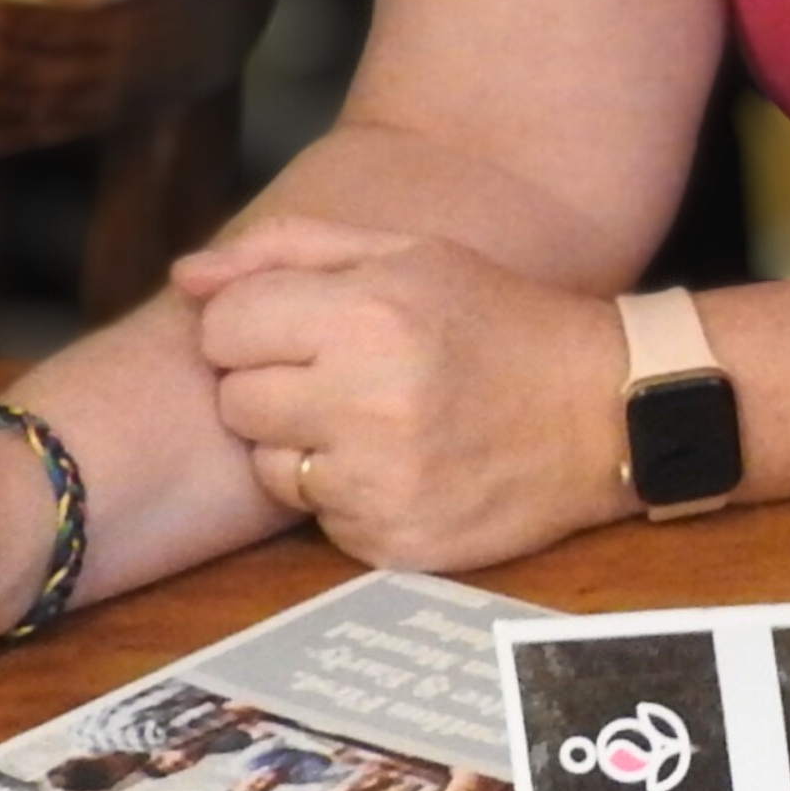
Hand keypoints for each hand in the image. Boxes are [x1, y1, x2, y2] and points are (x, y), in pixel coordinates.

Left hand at [180, 214, 629, 573]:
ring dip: (305, 446)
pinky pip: (318, 518)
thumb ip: (287, 251)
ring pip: (267, 466)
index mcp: (367, 311)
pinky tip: (405, 466)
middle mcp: (368, 396)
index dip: (254, 327)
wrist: (605, 410)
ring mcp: (380, 478)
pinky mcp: (392, 540)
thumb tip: (184, 277)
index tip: (304, 330)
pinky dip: (348, 495)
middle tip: (345, 377)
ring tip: (379, 422)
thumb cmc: (495, 320)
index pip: (224, 326)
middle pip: (235, 399)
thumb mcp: (407, 253)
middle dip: (274, 387)